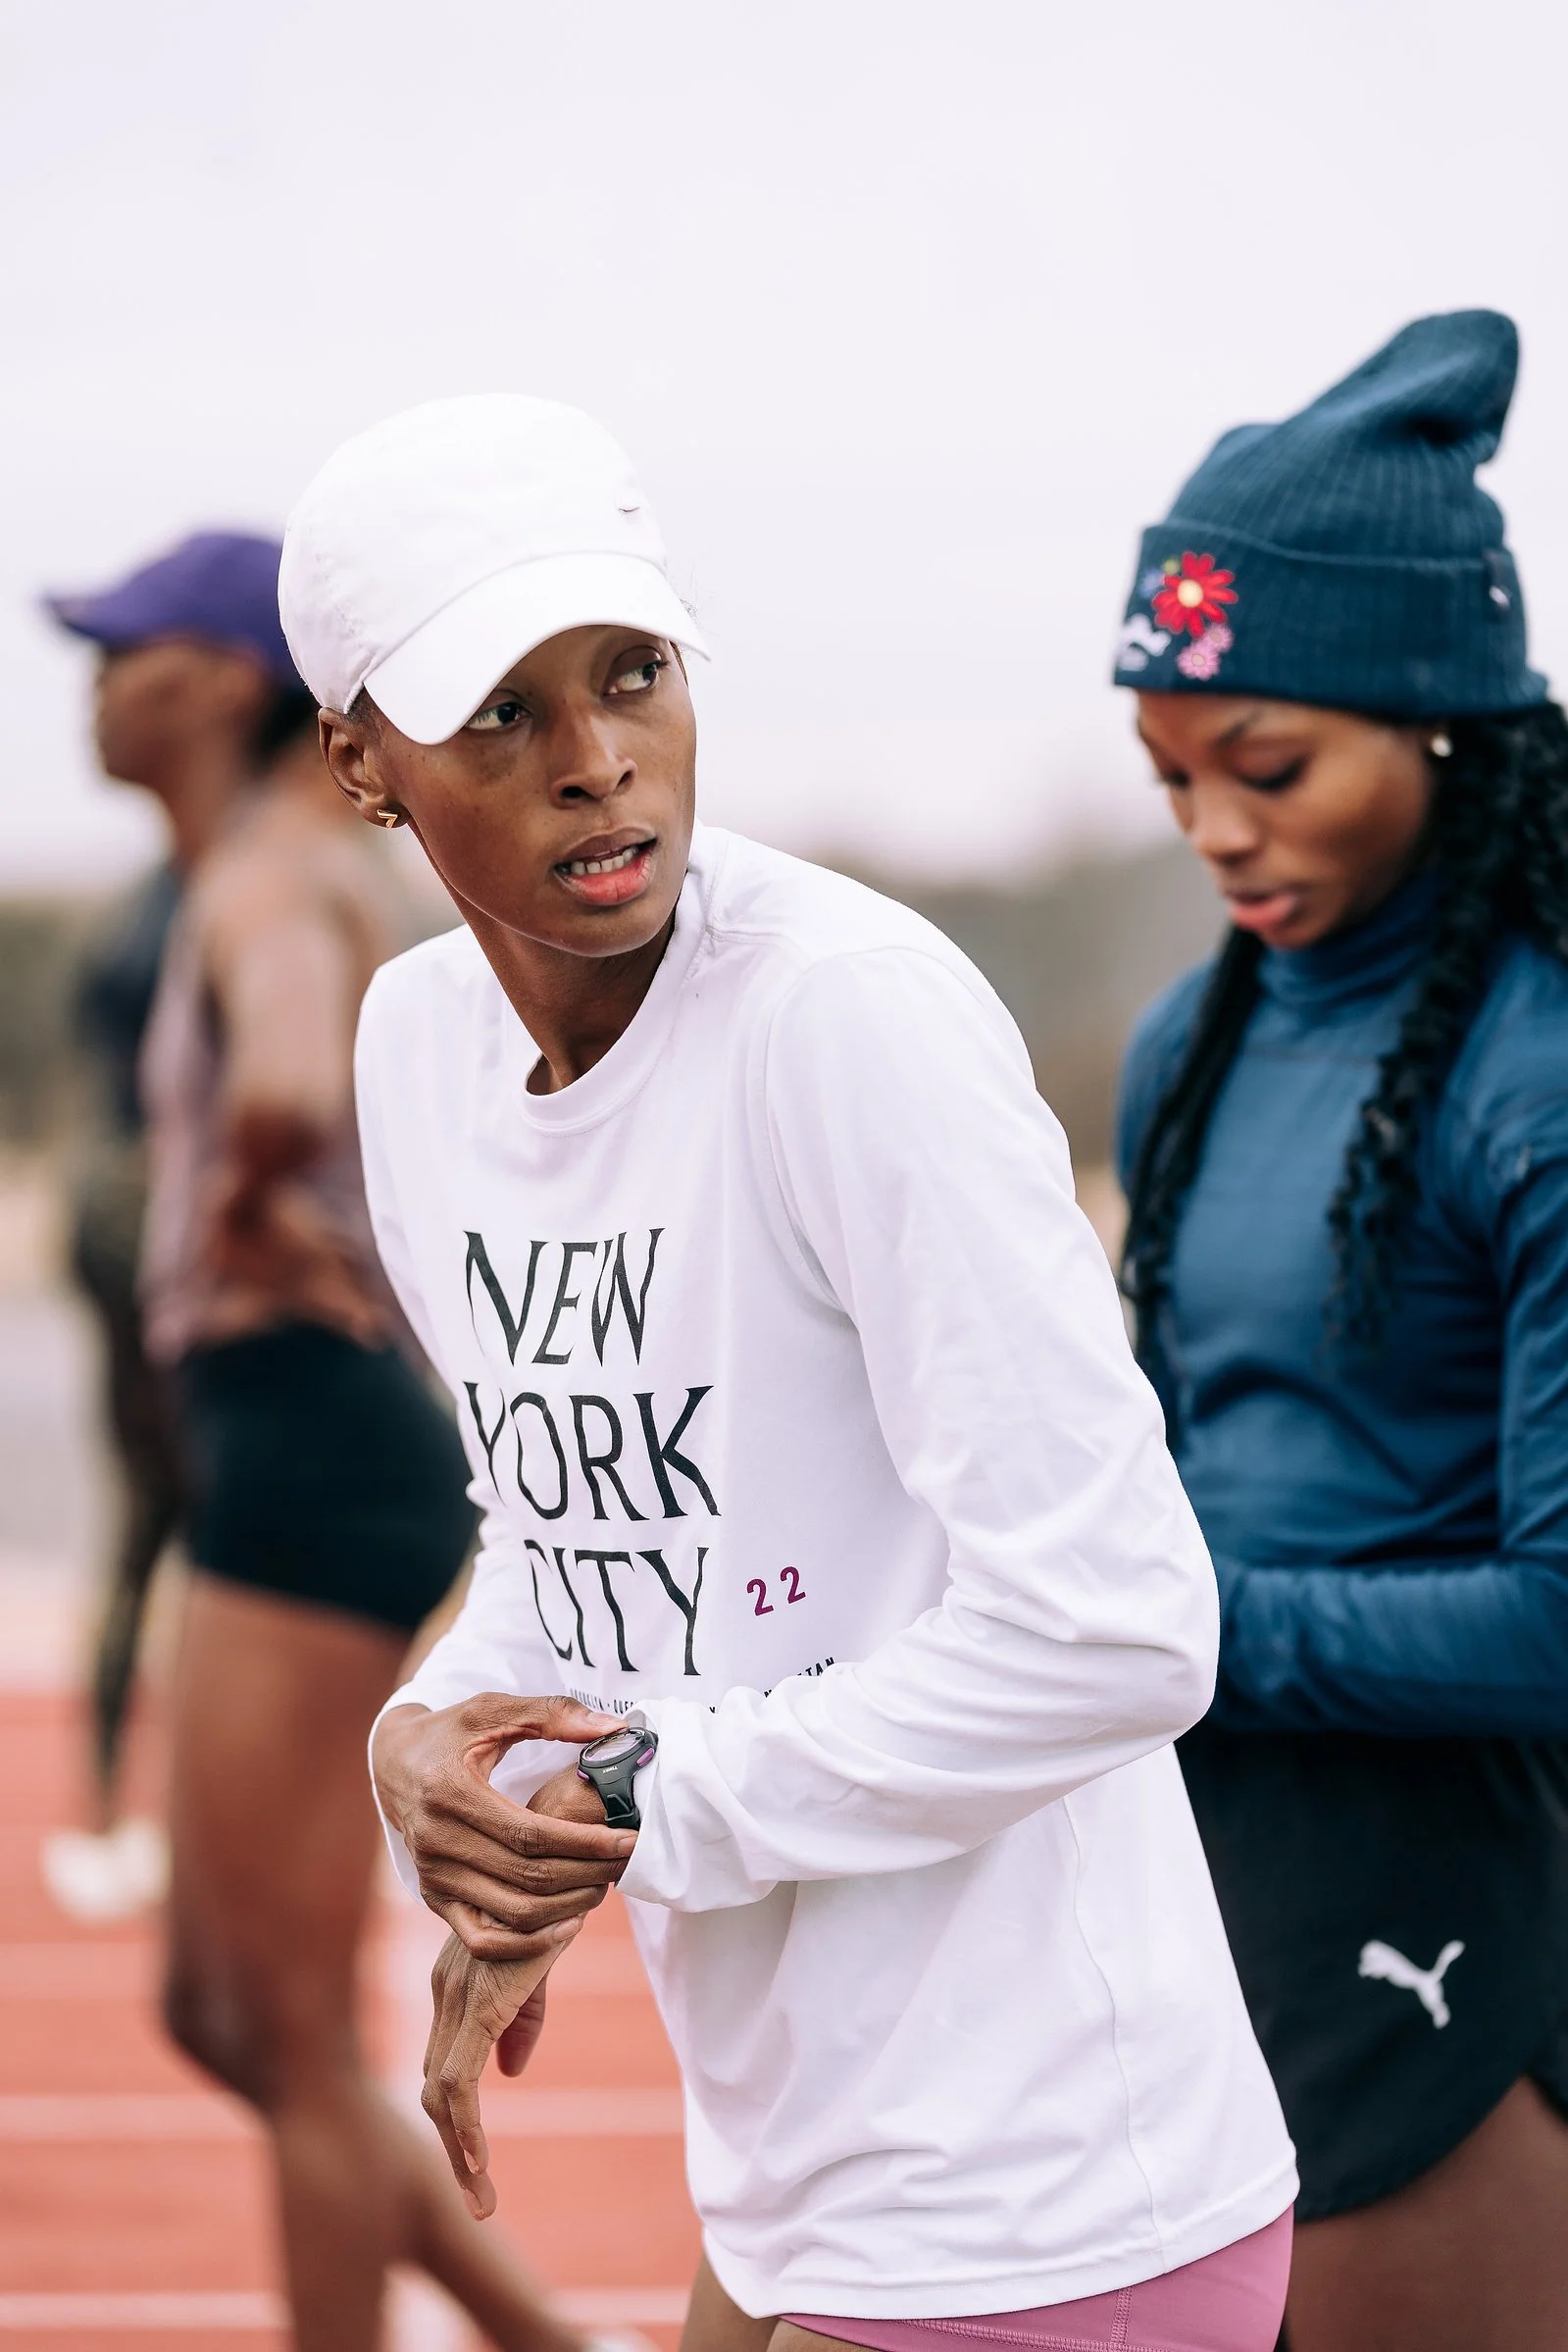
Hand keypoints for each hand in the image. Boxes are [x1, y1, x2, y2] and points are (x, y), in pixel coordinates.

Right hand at [373, 1694, 633, 1959]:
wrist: (395, 1764)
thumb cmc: (451, 1733)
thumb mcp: (493, 1710)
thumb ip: (553, 1714)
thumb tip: (613, 1729)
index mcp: (451, 1793)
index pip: (530, 1834)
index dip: (584, 1842)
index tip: (628, 1840)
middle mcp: (437, 1842)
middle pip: (527, 1877)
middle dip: (587, 1874)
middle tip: (627, 1862)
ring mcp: (433, 1876)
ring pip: (513, 1912)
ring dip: (569, 1906)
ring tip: (606, 1884)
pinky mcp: (435, 1897)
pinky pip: (484, 1939)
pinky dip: (528, 1943)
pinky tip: (569, 1923)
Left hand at [423, 1920, 577, 2216]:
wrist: (561, 1866)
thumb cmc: (551, 1908)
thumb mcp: (535, 1971)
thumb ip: (520, 2021)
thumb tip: (510, 2072)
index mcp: (455, 1990)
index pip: (443, 2069)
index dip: (456, 2121)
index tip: (478, 2167)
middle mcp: (445, 1996)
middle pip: (433, 2090)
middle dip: (453, 2151)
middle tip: (479, 2202)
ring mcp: (457, 2002)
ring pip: (439, 2095)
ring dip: (459, 2154)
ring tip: (483, 2199)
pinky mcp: (479, 2006)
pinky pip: (460, 2080)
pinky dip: (466, 2127)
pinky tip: (479, 2161)